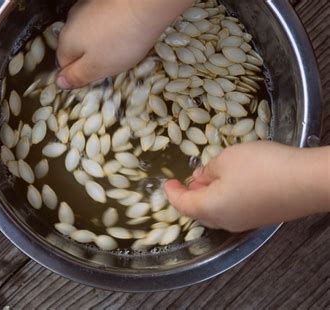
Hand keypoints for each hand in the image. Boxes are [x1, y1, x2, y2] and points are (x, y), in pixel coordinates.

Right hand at [56, 0, 192, 88]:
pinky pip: (103, 21)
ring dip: (101, 43)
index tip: (97, 77)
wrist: (145, 4)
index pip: (64, 65)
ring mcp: (87, 7)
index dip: (80, 74)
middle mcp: (72, 21)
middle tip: (111, 64)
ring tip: (121, 48)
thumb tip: (60, 82)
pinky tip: (125, 32)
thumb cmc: (121, 39)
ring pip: (90, 33)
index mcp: (66, 41)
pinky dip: (111, 29)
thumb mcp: (97, 68)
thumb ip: (76, 76)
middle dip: (91, 58)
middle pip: (77, 47)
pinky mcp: (103, 1)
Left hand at [164, 141, 329, 231]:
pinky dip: (225, 198)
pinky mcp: (262, 218)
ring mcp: (246, 222)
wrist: (308, 181)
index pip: (182, 205)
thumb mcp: (226, 159)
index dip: (172, 193)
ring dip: (208, 196)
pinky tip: (232, 182)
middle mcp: (226, 222)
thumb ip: (208, 170)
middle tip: (188, 179)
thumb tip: (200, 177)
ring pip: (217, 212)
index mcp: (210, 209)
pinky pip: (234, 210)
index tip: (166, 183)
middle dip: (190, 195)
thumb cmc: (261, 167)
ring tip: (209, 177)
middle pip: (199, 212)